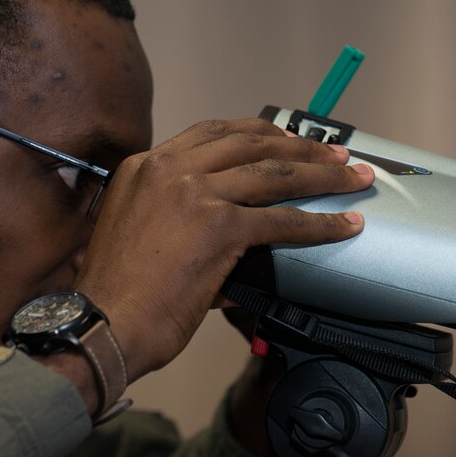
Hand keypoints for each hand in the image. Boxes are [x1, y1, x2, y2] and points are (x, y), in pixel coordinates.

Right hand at [74, 118, 373, 382]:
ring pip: (275, 173)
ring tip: (354, 179)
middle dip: (302, 146)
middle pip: (252, 143)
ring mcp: (194, 192)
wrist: (101, 324)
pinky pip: (282, 219)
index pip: (215, 132)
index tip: (289, 139)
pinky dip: (321, 223)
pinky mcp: (218, 225)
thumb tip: (230, 234)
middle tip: (336, 154)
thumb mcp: (137, 229)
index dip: (261, 133)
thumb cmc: (117, 292)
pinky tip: (345, 226)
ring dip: (323, 175)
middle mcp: (169, 168)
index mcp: (146, 165)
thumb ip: (179, 215)